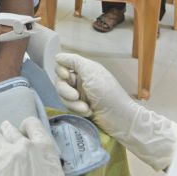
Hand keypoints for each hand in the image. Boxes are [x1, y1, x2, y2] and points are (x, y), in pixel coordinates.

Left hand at [0, 118, 64, 175]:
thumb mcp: (55, 168)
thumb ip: (46, 157)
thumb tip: (39, 157)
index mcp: (44, 146)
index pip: (33, 124)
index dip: (27, 124)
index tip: (24, 127)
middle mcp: (25, 145)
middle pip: (12, 130)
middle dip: (7, 128)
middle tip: (4, 127)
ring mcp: (9, 154)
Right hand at [55, 53, 176, 170]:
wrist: (119, 119)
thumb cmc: (108, 93)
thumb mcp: (92, 72)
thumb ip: (74, 62)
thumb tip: (57, 56)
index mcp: (84, 69)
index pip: (63, 64)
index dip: (61, 70)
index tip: (67, 76)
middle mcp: (80, 80)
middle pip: (60, 81)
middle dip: (65, 90)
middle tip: (75, 96)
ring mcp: (79, 94)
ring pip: (62, 95)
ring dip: (72, 102)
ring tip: (85, 108)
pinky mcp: (79, 107)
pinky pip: (68, 106)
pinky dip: (76, 109)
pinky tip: (88, 112)